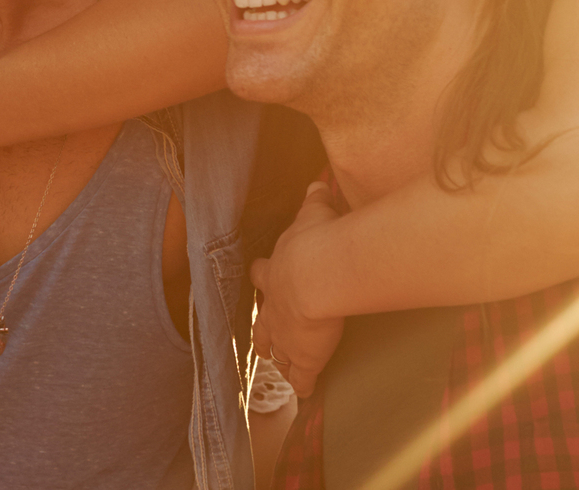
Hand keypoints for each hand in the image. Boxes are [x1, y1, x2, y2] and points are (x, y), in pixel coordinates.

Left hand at [250, 181, 346, 398]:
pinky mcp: (304, 357)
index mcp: (273, 273)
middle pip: (261, 323)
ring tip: (278, 365)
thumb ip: (312, 201)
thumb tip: (315, 184)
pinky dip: (303, 387)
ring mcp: (286, 336)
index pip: (262, 274)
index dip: (263, 276)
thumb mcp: (312, 214)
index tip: (261, 276)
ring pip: (275, 351)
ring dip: (277, 358)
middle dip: (262, 330)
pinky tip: (305, 395)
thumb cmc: (314, 241)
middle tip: (262, 338)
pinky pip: (302, 379)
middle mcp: (273, 307)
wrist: (317, 273)